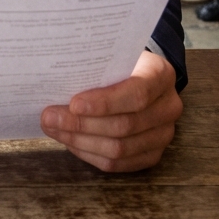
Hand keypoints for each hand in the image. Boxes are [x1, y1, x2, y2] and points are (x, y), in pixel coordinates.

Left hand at [40, 50, 181, 172]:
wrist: (139, 76)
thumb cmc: (119, 63)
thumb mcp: (111, 55)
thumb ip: (93, 65)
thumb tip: (54, 80)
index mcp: (161, 75)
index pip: (136, 94)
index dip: (104, 103)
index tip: (73, 104)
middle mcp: (169, 106)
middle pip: (125, 125)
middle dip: (82, 124)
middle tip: (50, 117)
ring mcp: (164, 134)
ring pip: (120, 149)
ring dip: (81, 141)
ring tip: (54, 129)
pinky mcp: (153, 154)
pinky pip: (119, 164)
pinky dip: (90, 154)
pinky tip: (69, 142)